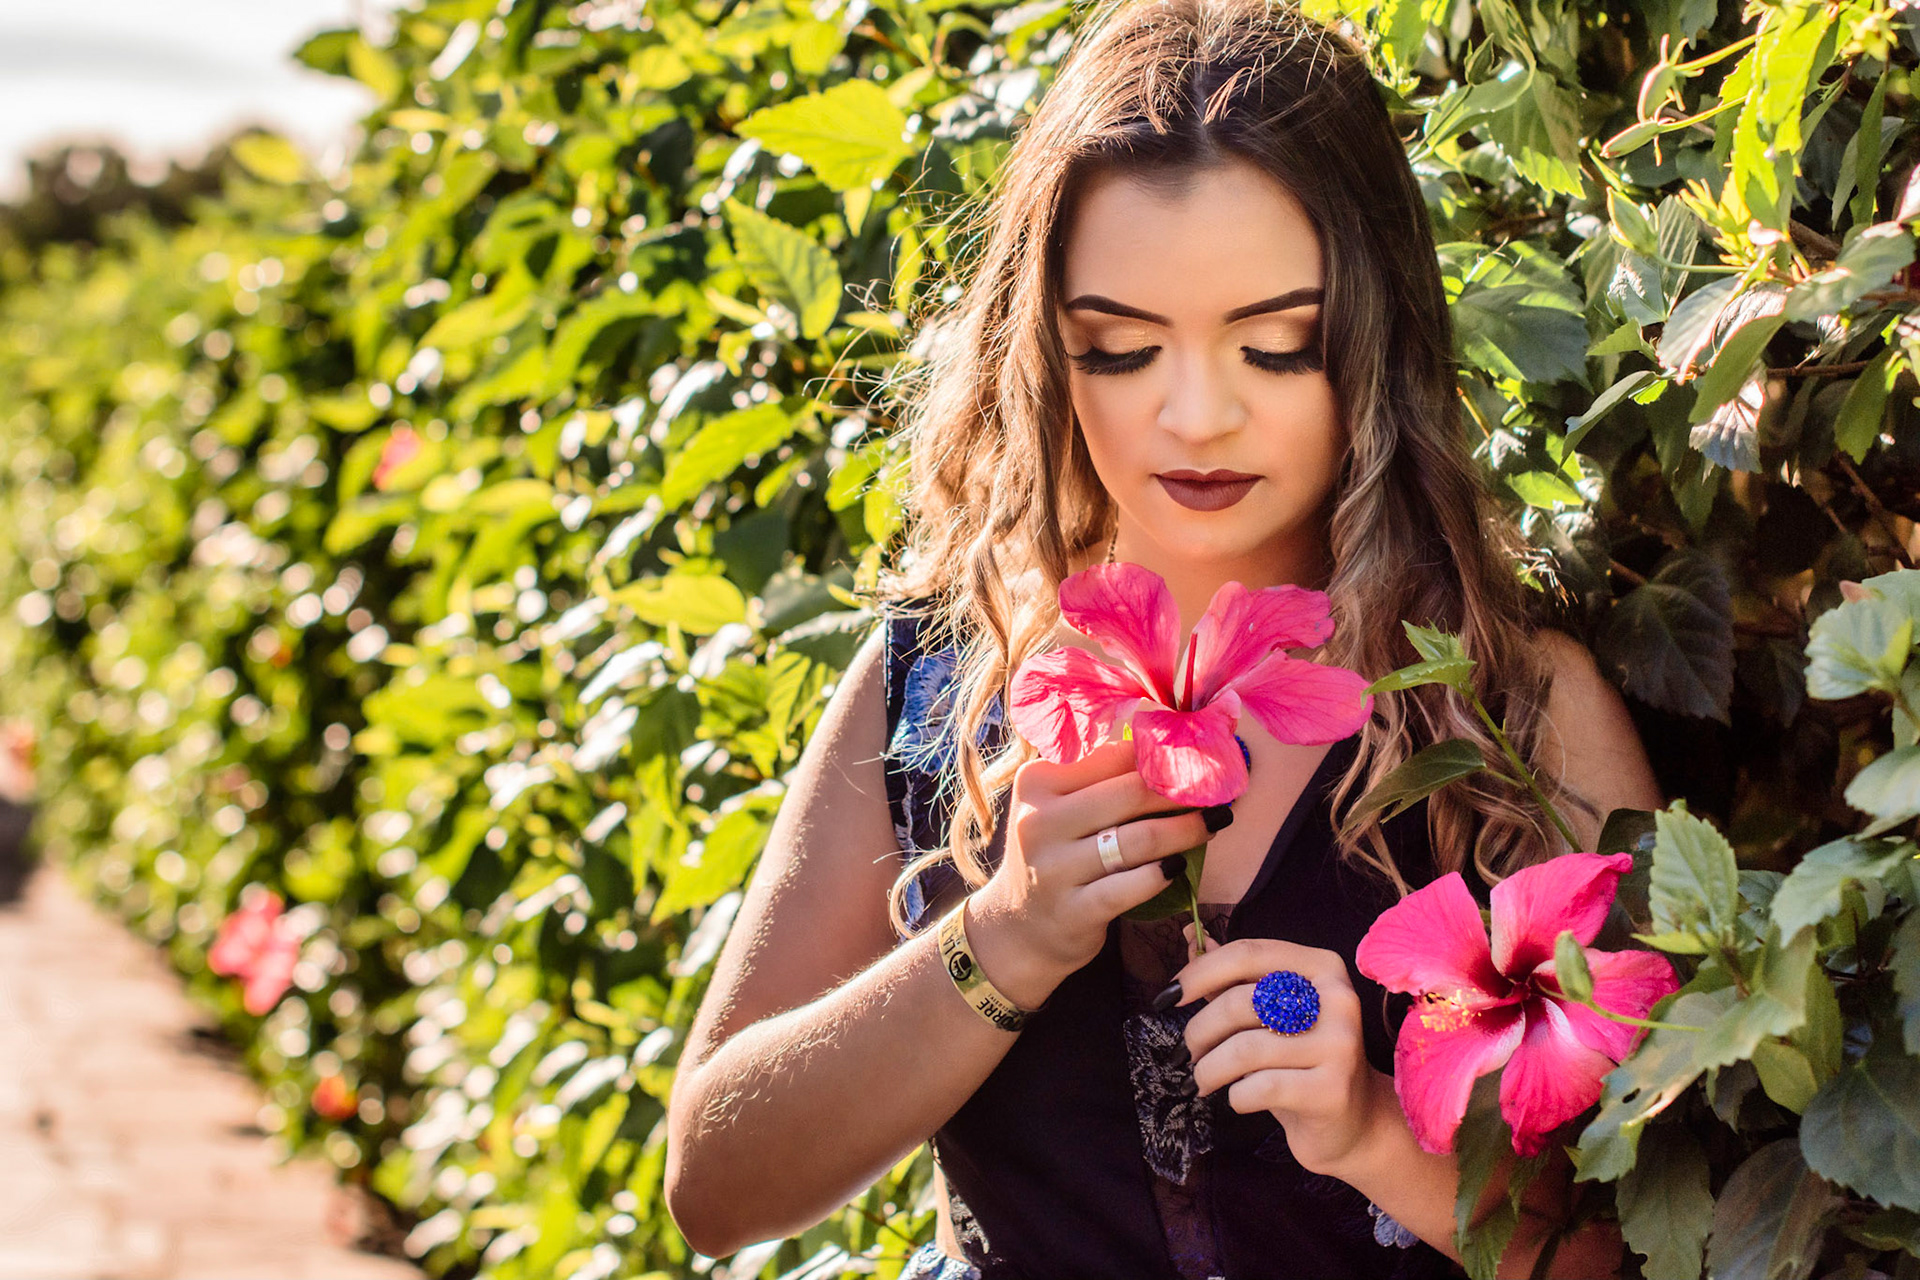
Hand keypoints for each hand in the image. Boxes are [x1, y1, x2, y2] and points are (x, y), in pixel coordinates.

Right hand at [966, 737, 1210, 1009]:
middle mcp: (1039, 822)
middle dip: (1183, 790)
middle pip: (1131, 793)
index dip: (1163, 755)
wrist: (1019, 925)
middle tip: (1217, 791)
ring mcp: (1053, 869)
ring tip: (1213, 823)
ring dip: (1186, 830)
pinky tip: (1181, 866)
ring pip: (1138, 839)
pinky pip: (1133, 887)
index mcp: (1037, 783)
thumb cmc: (1055, 854)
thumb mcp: (1059, 807)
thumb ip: (1099, 776)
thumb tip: (1168, 744)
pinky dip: (1163, 874)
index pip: (1114, 756)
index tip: (1200, 758)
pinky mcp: (1074, 911)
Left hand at [1172, 935, 1390, 1177]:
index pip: (1248, 953)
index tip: (1168, 996)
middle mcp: (1337, 999)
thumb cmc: (1300, 1060)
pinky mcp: (1330, 1090)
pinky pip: (1259, 1087)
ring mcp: (1339, 1045)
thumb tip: (1189, 936)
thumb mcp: (1270, 1014)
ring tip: (1201, 1079)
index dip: (1199, 971)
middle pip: (1240, 1003)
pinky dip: (1235, 1095)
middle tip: (1186, 1052)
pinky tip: (1238, 1098)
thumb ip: (1232, 977)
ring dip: (1208, 1068)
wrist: (1352, 1123)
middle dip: (1199, 1030)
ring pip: (1244, 1049)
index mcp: (1322, 967)